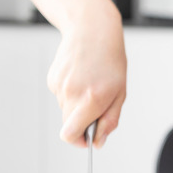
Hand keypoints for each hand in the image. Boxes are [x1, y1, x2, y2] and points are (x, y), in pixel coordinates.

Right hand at [47, 16, 126, 147]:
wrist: (92, 30)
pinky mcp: (52, 79)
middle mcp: (72, 93)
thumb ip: (109, 121)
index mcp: (92, 100)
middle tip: (95, 107)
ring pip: (65, 109)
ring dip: (77, 104)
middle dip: (81, 122)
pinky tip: (80, 76)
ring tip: (90, 84)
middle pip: (68, 124)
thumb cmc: (110, 61)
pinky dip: (70, 92)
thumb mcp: (120, 94)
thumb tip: (98, 142)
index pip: (70, 134)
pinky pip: (61, 96)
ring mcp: (60, 86)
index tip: (86, 139)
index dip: (78, 141)